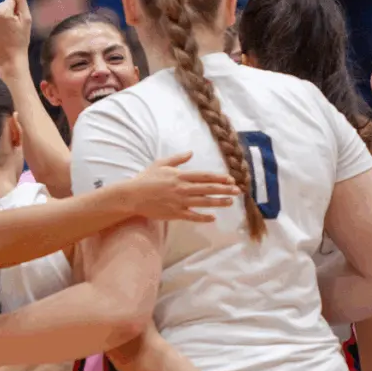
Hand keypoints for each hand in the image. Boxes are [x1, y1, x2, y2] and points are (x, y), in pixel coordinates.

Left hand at [0, 0, 32, 67]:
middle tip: (11, 30)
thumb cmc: (21, 40)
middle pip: (1, 5)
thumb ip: (21, 0)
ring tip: (4, 33)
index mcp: (3, 12)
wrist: (9, 60)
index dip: (16, 11)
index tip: (16, 24)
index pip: (10, 0)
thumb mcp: (26, 19)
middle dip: (7, 14)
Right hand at [125, 152, 240, 222]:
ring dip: (219, 202)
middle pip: (208, 189)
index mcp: (180, 176)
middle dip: (224, 190)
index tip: (230, 179)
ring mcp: (179, 202)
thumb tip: (191, 152)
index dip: (218, 178)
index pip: (204, 176)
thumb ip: (177, 159)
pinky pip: (193, 216)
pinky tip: (213, 218)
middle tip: (237, 191)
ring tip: (230, 202)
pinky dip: (203, 217)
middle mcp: (182, 189)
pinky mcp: (175, 213)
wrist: (133, 196)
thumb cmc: (146, 179)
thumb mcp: (160, 163)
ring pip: (204, 202)